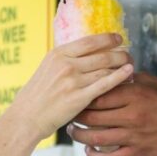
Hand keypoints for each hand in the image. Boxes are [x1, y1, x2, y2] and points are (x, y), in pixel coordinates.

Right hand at [11, 33, 133, 139]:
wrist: (26, 117)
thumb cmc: (36, 96)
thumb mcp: (47, 68)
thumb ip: (65, 59)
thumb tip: (83, 52)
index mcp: (58, 54)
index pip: (89, 41)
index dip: (107, 38)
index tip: (118, 38)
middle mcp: (66, 64)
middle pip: (101, 54)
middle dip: (119, 53)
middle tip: (128, 54)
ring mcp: (73, 81)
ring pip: (105, 68)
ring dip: (121, 65)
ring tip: (130, 65)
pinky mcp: (79, 98)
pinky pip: (104, 84)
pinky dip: (120, 76)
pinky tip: (129, 72)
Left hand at [69, 72, 156, 155]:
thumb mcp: (152, 82)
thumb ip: (128, 79)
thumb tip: (106, 74)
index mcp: (134, 95)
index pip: (97, 94)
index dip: (82, 96)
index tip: (75, 95)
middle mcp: (132, 116)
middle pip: (92, 116)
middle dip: (76, 115)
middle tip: (69, 112)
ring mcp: (134, 136)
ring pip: (95, 137)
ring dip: (79, 135)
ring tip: (73, 131)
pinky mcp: (138, 153)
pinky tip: (89, 150)